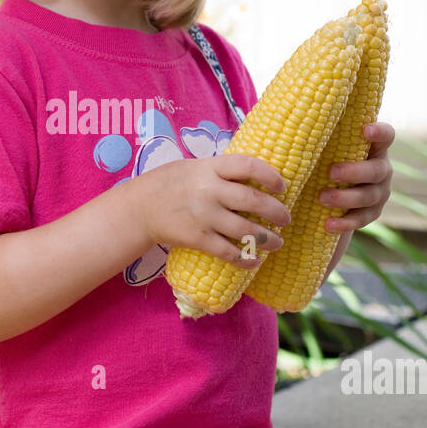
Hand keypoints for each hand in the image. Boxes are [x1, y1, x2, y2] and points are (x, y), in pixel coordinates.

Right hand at [140, 154, 291, 269]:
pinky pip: (228, 251)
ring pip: (245, 229)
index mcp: (209, 167)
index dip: (270, 175)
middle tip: (286, 219)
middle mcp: (209, 190)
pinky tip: (255, 262)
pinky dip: (245, 259)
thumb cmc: (168, 184)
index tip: (282, 186)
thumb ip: (220, 171)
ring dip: (267, 239)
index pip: (248, 165)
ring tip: (277, 242)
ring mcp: (204, 215)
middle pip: (253, 200)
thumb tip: (253, 176)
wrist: (139, 208)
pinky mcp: (198, 238)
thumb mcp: (193, 167)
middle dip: (276, 212)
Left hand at [318, 121, 394, 233]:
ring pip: (370, 196)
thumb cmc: (319, 159)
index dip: (379, 132)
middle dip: (354, 172)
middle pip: (377, 170)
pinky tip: (327, 225)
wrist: (321, 193)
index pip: (386, 135)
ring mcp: (379, 191)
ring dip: (346, 198)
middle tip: (330, 172)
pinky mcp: (372, 213)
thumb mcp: (319, 145)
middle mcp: (381, 168)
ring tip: (322, 198)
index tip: (364, 130)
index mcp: (372, 146)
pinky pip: (362, 219)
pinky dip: (345, 223)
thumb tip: (281, 115)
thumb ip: (312, 132)